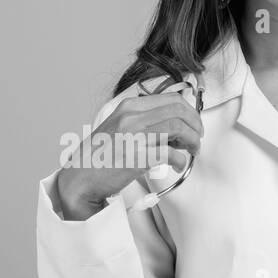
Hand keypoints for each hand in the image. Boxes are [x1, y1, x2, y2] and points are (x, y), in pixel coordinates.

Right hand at [56, 86, 202, 219]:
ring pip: (178, 127)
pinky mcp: (137, 157)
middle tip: (197, 138)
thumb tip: (173, 128)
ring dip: (192, 140)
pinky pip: (170, 153)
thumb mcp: (117, 127)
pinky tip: (178, 166)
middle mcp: (132, 117)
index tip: (193, 123)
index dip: (189, 111)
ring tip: (192, 151)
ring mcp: (134, 136)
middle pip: (178, 110)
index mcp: (128, 107)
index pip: (170, 99)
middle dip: (195, 124)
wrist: (80, 178)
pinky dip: (180, 160)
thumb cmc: (99, 157)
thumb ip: (141, 122)